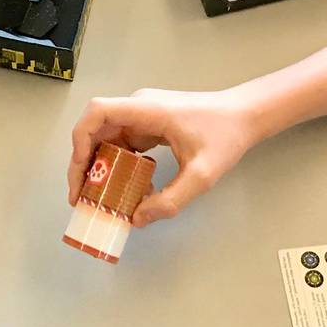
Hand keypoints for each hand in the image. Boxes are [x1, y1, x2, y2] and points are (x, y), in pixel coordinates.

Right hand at [67, 88, 257, 224]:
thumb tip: (137, 218)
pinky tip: (124, 186)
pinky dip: (117, 164)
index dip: (81, 138)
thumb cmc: (226, 136)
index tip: (82, 170)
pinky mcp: (150, 125)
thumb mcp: (202, 175)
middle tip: (81, 195)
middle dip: (84, 161)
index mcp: (147, 110)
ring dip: (99, 165)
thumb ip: (170, 200)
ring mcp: (143, 115)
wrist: (245, 116)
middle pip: (96, 128)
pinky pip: (123, 143)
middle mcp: (139, 108)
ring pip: (107, 137)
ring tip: (97, 195)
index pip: (98, 112)